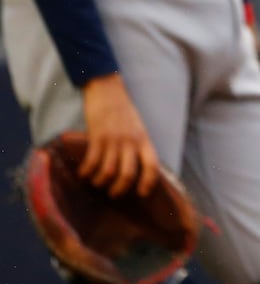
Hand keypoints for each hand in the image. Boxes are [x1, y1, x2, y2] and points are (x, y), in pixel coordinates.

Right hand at [79, 73, 160, 197]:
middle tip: (112, 193)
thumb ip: (138, 145)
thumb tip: (136, 167)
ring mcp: (114, 139)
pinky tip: (83, 173)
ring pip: (108, 172)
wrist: (108, 90)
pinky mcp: (97, 137)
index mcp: (144, 139)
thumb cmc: (123, 111)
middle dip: (119, 189)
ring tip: (96, 181)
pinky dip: (86, 172)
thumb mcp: (138, 127)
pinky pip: (91, 162)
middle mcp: (131, 141)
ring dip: (100, 182)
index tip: (142, 193)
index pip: (152, 165)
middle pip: (128, 174)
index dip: (149, 182)